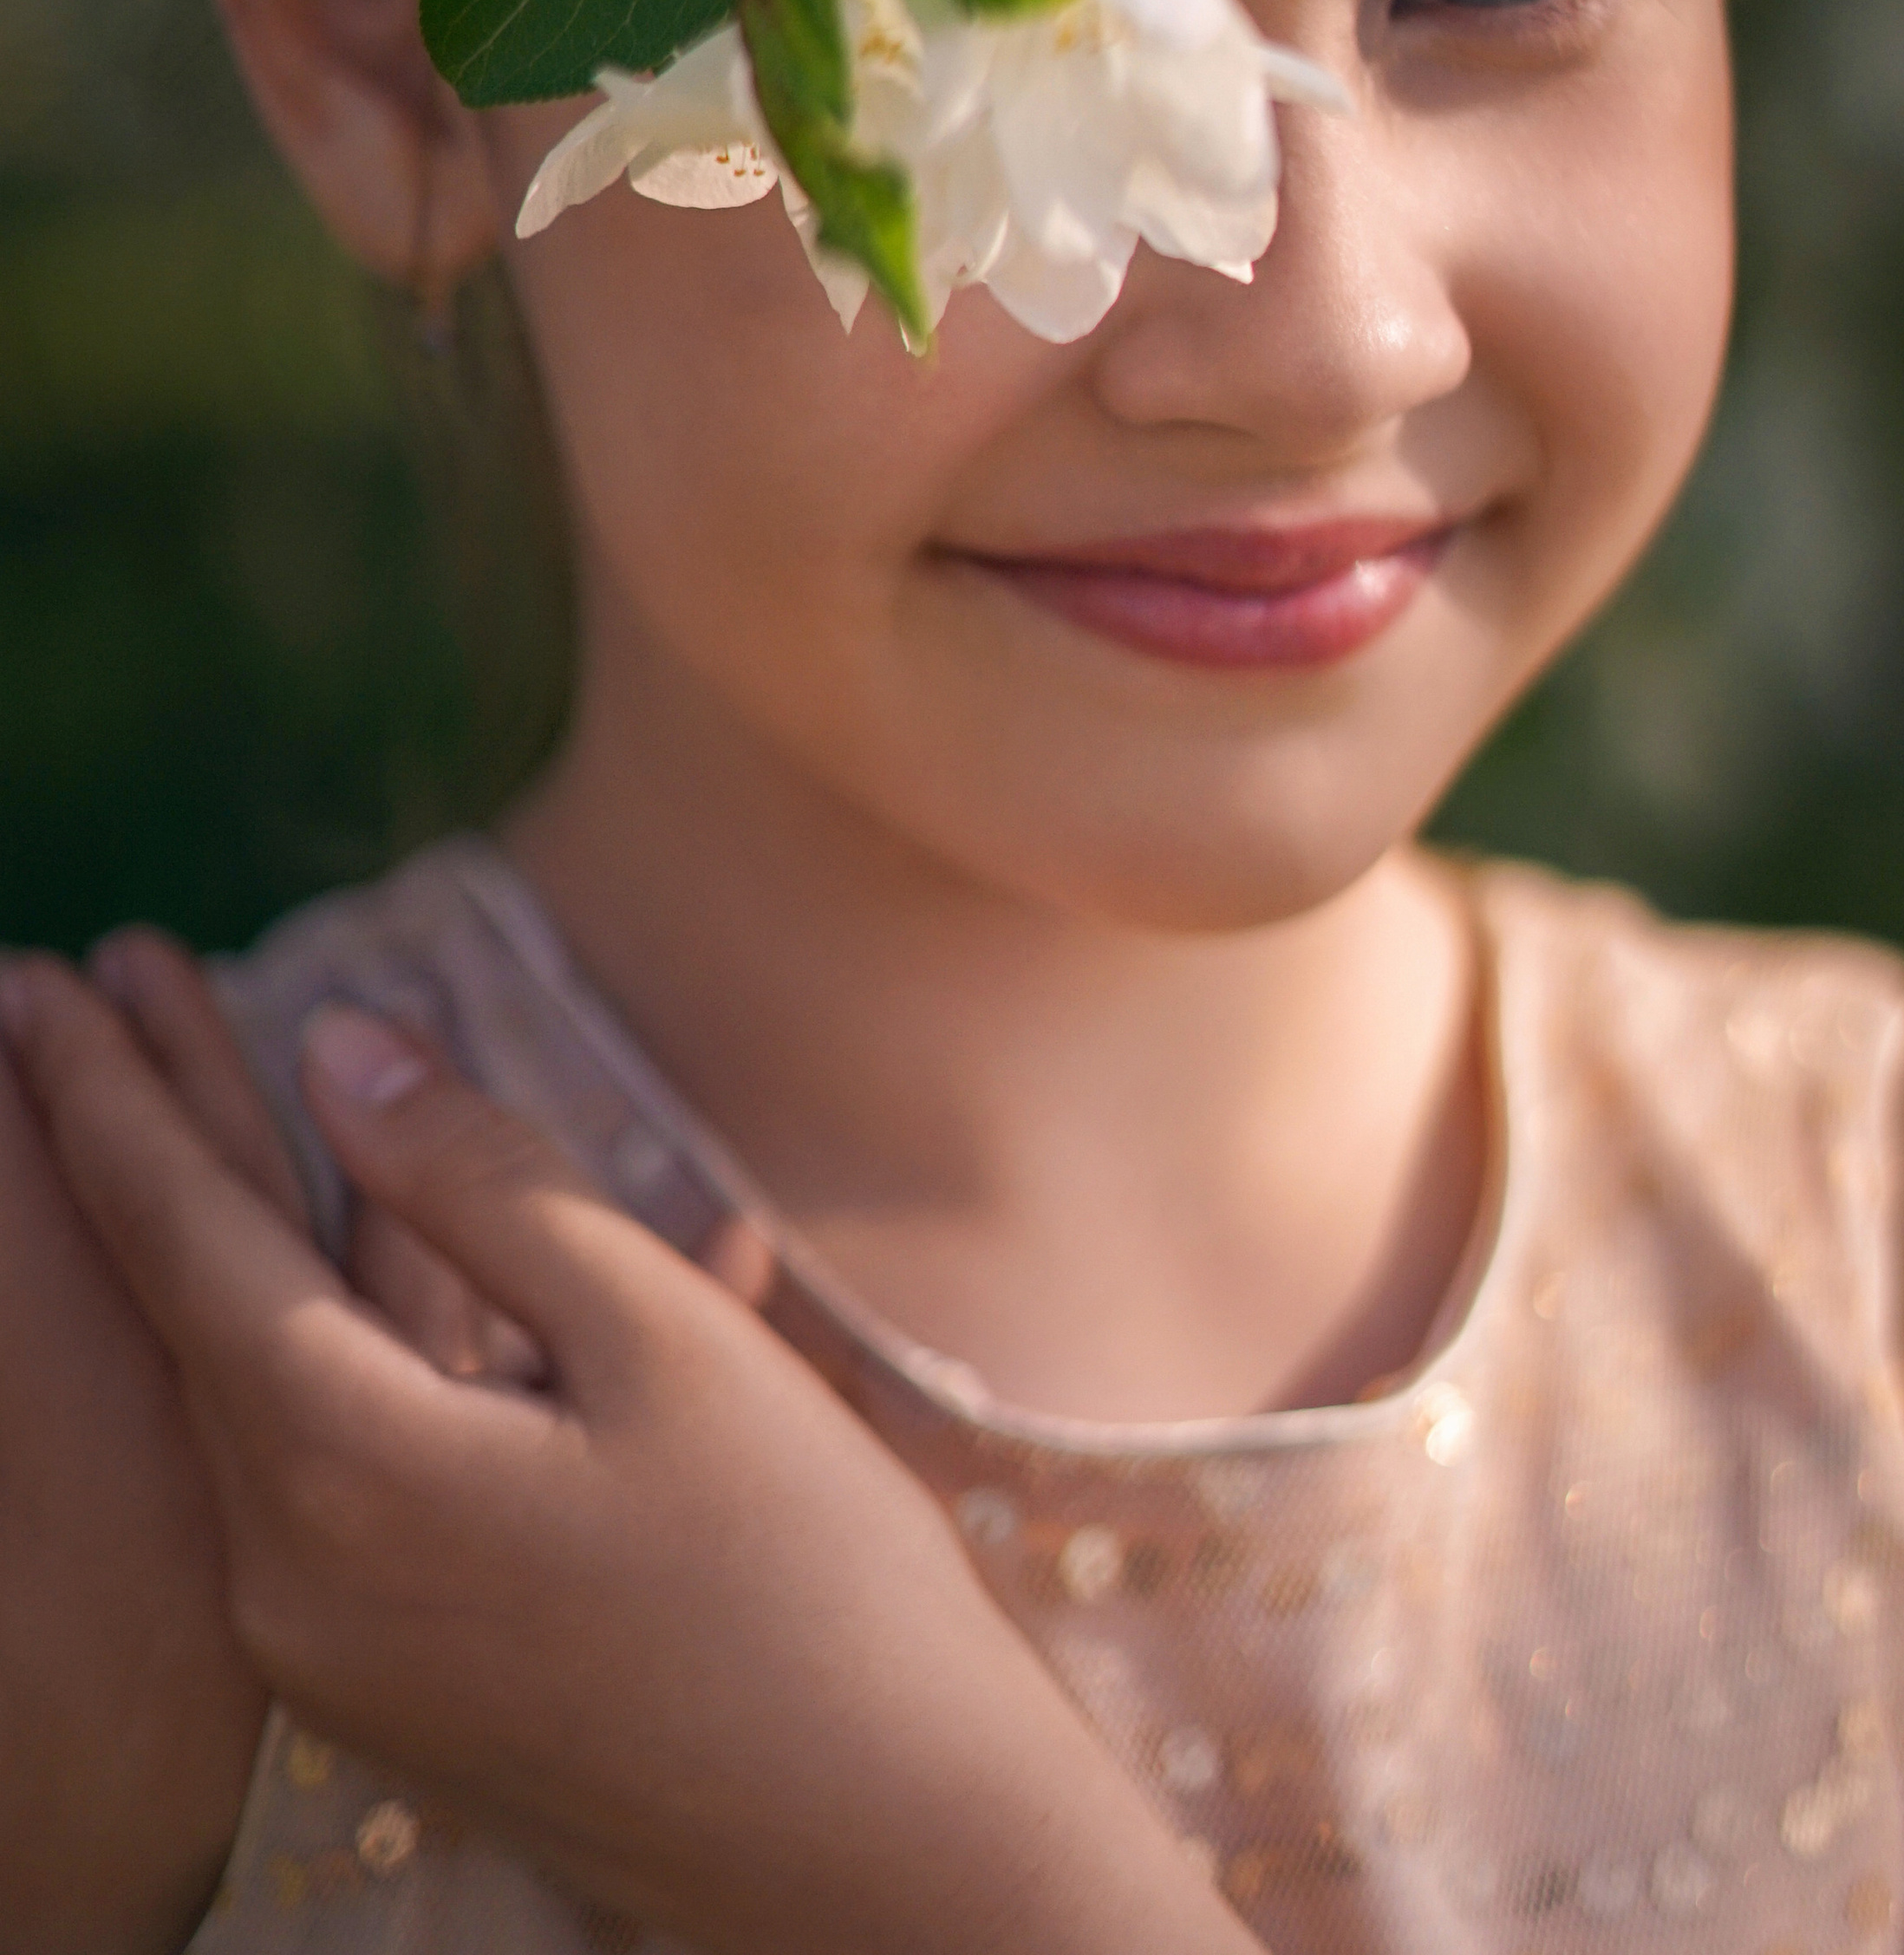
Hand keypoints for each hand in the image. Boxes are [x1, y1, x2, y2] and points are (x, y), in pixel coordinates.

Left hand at [6, 954, 1258, 1954]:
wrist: (884, 1857)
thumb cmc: (801, 1579)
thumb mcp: (655, 1337)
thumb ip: (481, 1180)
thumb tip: (341, 1043)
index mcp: (346, 1472)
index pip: (179, 1235)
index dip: (105, 1093)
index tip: (41, 981)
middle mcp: (289, 1576)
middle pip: (191, 1311)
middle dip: (136, 1143)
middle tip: (59, 1001)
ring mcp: (330, 1650)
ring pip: (266, 1390)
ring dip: (241, 1238)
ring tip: (201, 1100)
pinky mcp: (391, 1688)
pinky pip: (346, 1471)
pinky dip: (363, 1351)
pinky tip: (422, 1265)